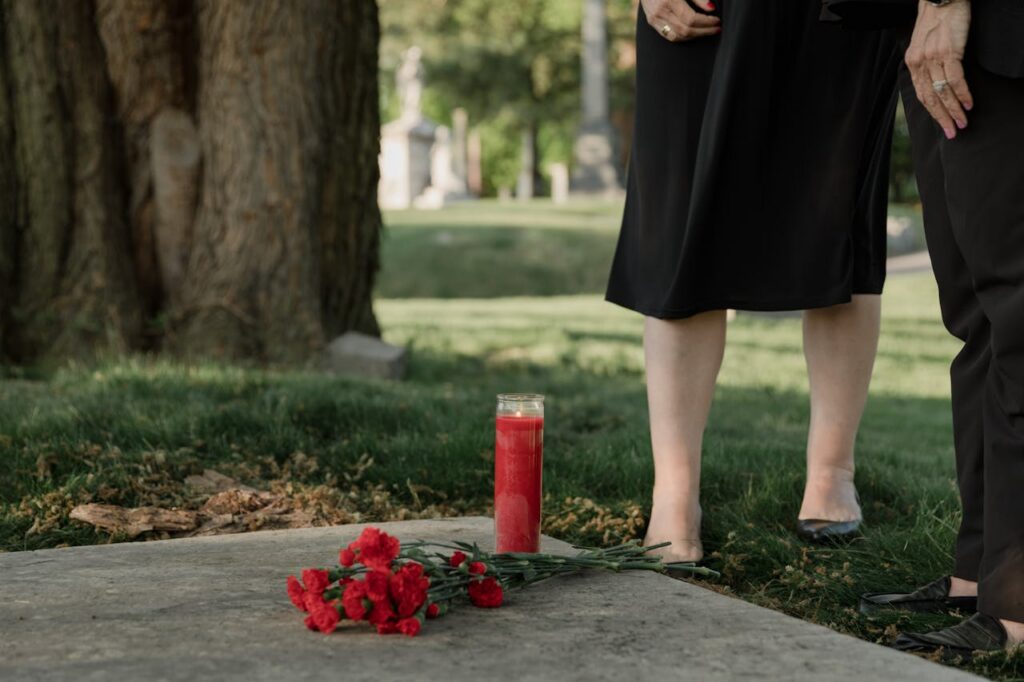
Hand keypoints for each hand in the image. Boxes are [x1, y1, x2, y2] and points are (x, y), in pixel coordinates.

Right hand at [641, 0, 719, 41]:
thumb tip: (711, 8)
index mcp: (669, 1)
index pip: (690, 19)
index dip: (706, 22)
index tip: (716, 21)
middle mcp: (660, 12)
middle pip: (685, 30)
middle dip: (703, 31)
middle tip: (716, 28)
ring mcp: (654, 19)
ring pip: (677, 36)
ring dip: (694, 36)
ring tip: (706, 31)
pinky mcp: (652, 22)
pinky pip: (669, 36)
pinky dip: (683, 37)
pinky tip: (693, 33)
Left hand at [905, 0, 972, 138]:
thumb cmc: (938, 21)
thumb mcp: (926, 44)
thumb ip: (927, 64)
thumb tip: (936, 84)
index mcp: (912, 63)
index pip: (922, 94)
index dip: (933, 112)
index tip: (942, 125)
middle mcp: (919, 62)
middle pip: (930, 98)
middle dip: (942, 118)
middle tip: (952, 133)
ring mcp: (933, 57)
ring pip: (942, 91)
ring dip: (954, 110)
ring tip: (962, 122)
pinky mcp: (948, 51)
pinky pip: (955, 79)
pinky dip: (962, 94)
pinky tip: (968, 104)